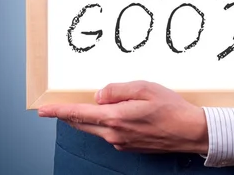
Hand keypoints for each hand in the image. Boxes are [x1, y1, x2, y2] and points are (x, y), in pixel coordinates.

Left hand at [38, 81, 208, 153]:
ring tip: (85, 107)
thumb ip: (117, 90)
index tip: (42, 110)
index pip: (78, 114)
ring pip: (95, 129)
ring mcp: (121, 143)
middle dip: (67, 115)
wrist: (191, 132)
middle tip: (54, 108)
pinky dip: (104, 124)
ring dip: (86, 119)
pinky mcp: (129, 146)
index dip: (58, 111)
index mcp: (115, 117)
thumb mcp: (144, 88)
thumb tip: (98, 95)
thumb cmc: (171, 108)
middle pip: (82, 124)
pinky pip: (109, 133)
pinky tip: (114, 114)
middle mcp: (114, 134)